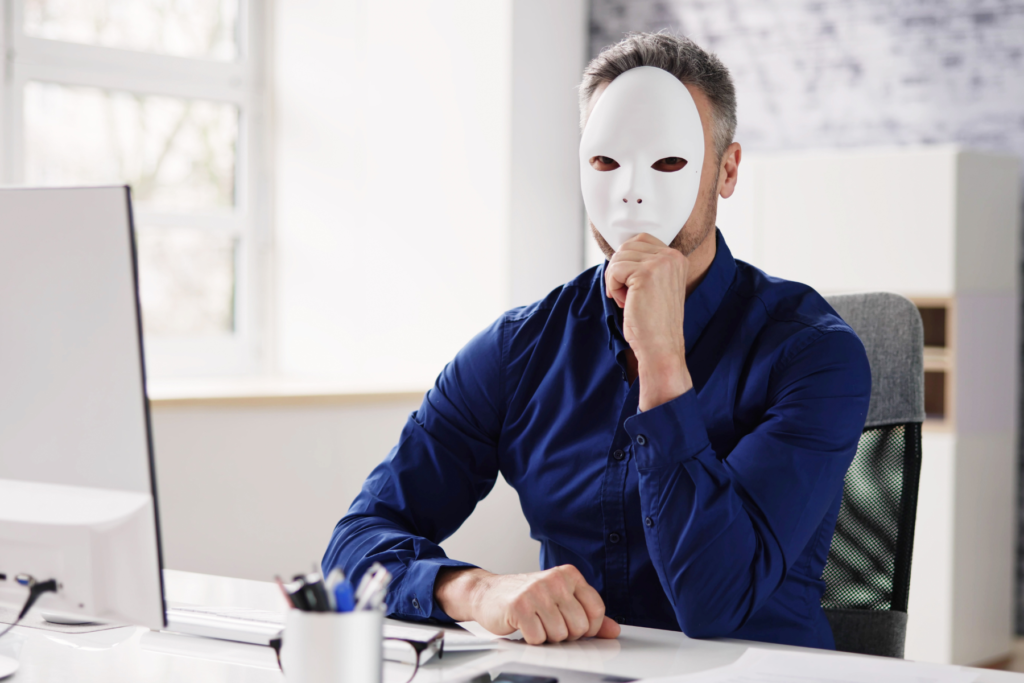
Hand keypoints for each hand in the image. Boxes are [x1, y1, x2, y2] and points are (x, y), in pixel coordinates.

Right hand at [434, 565, 620, 644]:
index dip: (588, 627)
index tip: (574, 625)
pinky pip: (538, 638)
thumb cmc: (526, 597)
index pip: (597, 610)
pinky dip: (531, 639)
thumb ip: (589, 614)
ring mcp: (537, 592)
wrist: (488, 594)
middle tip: (549, 623)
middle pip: (580, 627)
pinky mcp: (520, 606)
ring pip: (560, 635)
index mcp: (569, 575)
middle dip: (565, 633)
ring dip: (547, 636)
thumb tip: (614, 630)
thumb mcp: (560, 599)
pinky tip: (524, 626)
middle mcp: (555, 580)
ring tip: (536, 622)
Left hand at [605, 233, 692, 410]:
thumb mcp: (654, 285)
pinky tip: (625, 303)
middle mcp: (672, 256)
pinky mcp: (645, 273)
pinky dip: (613, 287)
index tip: (631, 286)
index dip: (627, 263)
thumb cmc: (653, 322)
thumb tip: (617, 252)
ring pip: (619, 257)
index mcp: (677, 258)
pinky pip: (614, 270)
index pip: (640, 241)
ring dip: (616, 280)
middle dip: (619, 271)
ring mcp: (660, 263)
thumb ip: (644, 265)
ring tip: (628, 300)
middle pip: (627, 246)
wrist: (661, 347)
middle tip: (627, 296)